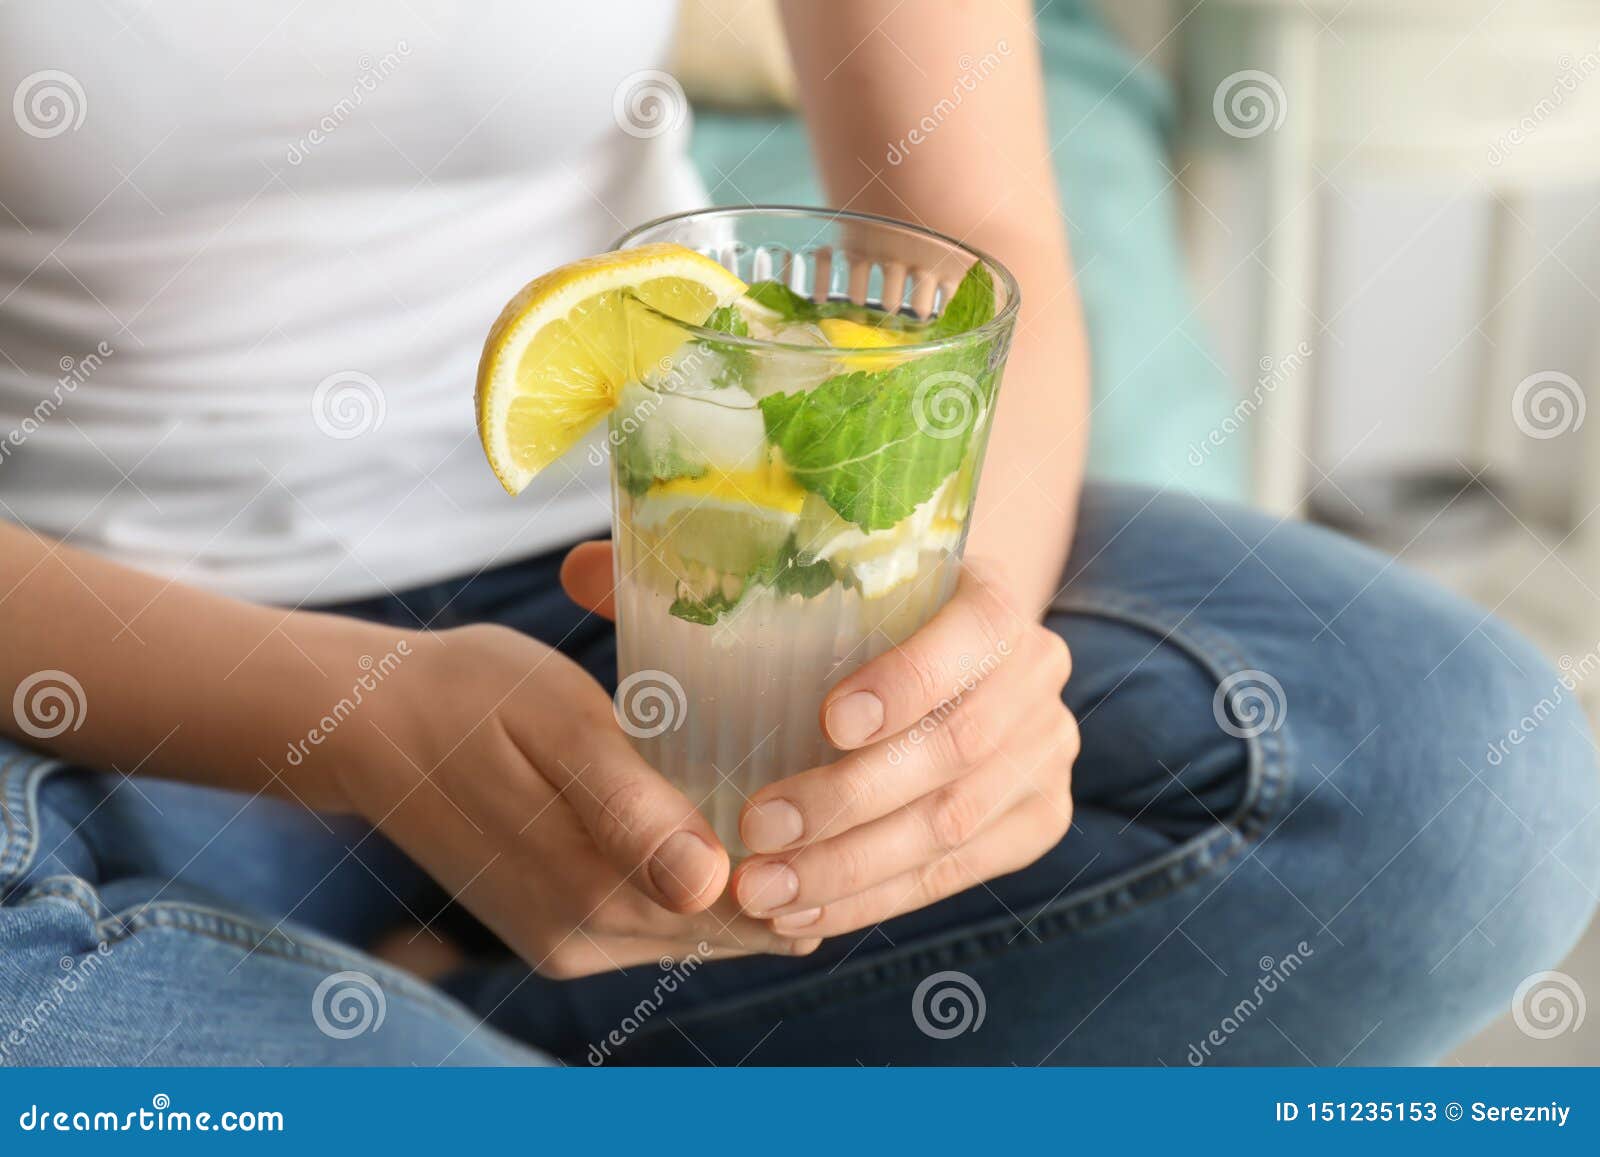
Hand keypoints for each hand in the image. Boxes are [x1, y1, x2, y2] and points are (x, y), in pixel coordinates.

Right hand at [326, 616, 819, 978]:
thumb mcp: (558, 724)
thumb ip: (630, 807)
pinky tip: (732, 835)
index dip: (806, 872)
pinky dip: (700, 885)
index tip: (856, 807)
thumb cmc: (473, 697)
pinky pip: (655, 921)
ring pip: (694, 931)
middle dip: (790, 882)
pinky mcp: (555, 927)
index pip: (738, 912)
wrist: (374, 724)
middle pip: (724, 929)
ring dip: (750, 888)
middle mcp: (581, 938)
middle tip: (853, 807)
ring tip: (810, 818)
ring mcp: (566, 941)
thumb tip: (710, 883)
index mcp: (588, 889)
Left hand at [563, 544, 1077, 941]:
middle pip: (957, 746)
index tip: (828, 718)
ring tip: (760, 889)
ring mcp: (1045, 751)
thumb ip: (695, 572)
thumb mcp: (786, 584)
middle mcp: (1036, 671)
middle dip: (852, 799)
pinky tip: (804, 910)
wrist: (934, 661)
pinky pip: (959, 874)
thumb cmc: (845, 617)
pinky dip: (877, 896)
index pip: (974, 631)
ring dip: (851, 866)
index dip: (912, 677)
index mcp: (989, 594)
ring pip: (954, 824)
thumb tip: (580, 569)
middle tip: (757, 828)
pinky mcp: (1036, 818)